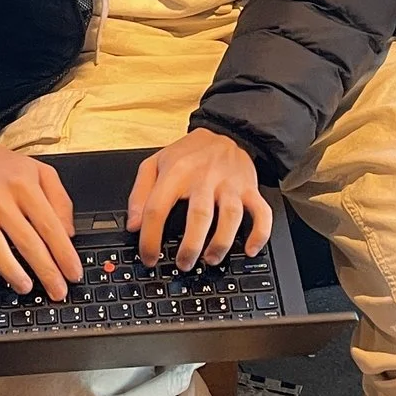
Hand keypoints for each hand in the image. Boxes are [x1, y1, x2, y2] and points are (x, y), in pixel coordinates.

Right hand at [0, 127, 83, 298]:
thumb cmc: (4, 165)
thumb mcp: (41, 171)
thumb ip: (60, 200)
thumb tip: (69, 233)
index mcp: (24, 187)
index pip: (49, 225)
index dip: (64, 252)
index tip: (73, 272)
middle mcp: (0, 200)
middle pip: (26, 240)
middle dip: (45, 269)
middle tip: (57, 291)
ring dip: (10, 270)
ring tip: (25, 287)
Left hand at [130, 129, 271, 269]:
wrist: (224, 132)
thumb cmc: (187, 154)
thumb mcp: (154, 164)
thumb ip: (139, 194)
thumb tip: (134, 225)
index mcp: (177, 171)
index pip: (158, 208)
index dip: (150, 238)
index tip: (149, 257)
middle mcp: (205, 177)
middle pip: (199, 215)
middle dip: (191, 246)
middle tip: (183, 264)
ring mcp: (230, 184)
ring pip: (231, 216)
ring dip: (221, 243)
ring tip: (210, 259)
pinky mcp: (250, 189)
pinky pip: (261, 213)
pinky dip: (260, 234)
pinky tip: (250, 249)